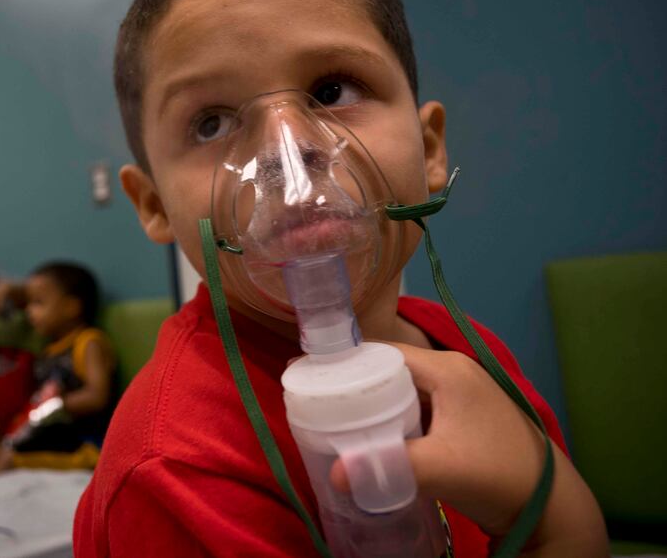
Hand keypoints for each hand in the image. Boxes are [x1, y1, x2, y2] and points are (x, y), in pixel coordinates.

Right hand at [329, 343, 607, 554]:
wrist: (549, 505)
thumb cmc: (497, 474)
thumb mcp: (441, 469)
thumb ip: (386, 467)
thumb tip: (333, 474)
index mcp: (448, 369)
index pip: (383, 352)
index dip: (346, 363)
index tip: (309, 376)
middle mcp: (453, 371)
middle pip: (390, 368)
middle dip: (355, 383)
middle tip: (316, 400)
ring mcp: (460, 393)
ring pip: (402, 388)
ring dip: (373, 403)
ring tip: (335, 417)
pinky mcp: (462, 416)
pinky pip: (416, 406)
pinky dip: (392, 417)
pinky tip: (372, 435)